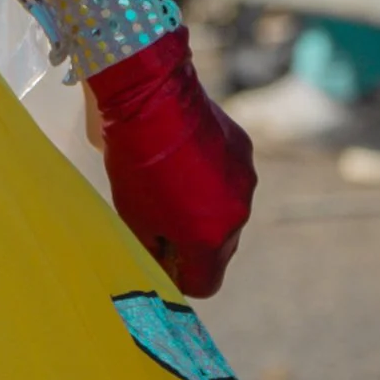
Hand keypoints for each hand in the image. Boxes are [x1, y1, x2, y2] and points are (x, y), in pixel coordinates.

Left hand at [88, 25, 255, 299]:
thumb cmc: (135, 161)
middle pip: (218, 250)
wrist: (152, 95)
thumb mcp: (133, 216)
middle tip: (158, 217)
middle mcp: (238, 215)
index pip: (204, 284)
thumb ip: (155, 249)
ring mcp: (246, 181)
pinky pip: (230, 177)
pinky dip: (211, 176)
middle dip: (192, 242)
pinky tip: (184, 155)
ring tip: (169, 180)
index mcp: (210, 239)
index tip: (159, 258)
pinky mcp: (245, 150)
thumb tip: (163, 264)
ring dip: (204, 207)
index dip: (179, 277)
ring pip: (227, 212)